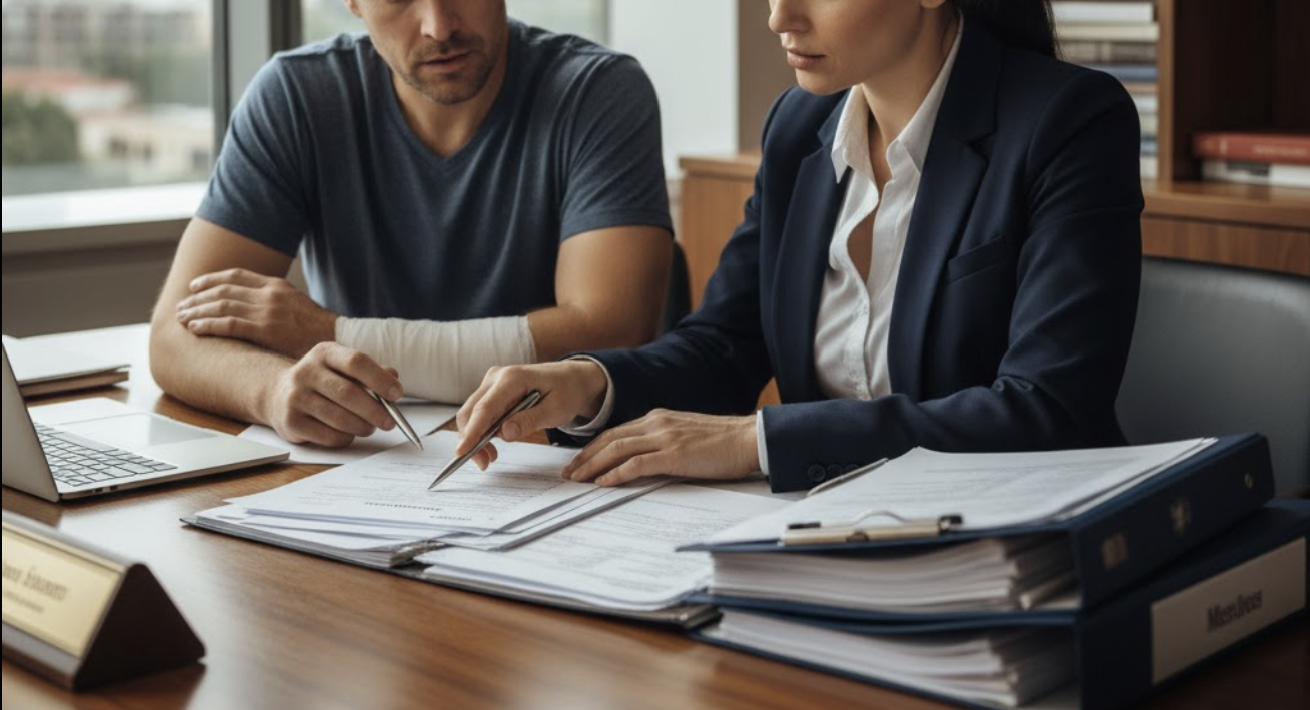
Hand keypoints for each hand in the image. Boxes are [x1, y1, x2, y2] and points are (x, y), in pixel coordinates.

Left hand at [177, 268, 336, 358]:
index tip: (194, 286)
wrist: (339, 341)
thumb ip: (275, 302)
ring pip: (221, 305)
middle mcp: (269, 294)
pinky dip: (208, 325)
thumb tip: (251, 308)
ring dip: (197, 311)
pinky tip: (194, 329)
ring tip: (181, 318)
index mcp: (276, 285)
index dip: (210, 279)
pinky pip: (228, 324)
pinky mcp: (266, 330)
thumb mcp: (297, 306)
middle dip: (198, 297)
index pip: (235, 275)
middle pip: (223, 289)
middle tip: (181, 306)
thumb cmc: (318, 331)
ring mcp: (267, 311)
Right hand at [262, 342, 402, 446]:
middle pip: (349, 393)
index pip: (356, 362)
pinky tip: (349, 433)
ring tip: (370, 427)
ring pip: (339, 418)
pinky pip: (328, 436)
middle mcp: (306, 372)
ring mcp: (296, 397)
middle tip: (390, 422)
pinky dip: (346, 438)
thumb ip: (370, 372)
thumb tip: (393, 378)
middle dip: (375, 411)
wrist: (279, 394)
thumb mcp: (343, 368)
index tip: (397, 394)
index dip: (380, 379)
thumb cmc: (324, 381)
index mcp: (324, 353)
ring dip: (362, 427)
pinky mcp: (291, 422)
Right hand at [454, 360, 608, 469]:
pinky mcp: (492, 392)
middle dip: (471, 439)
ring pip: (471, 414)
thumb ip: (530, 420)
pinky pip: (479, 414)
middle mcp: (496, 377)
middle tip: (484, 464)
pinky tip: (492, 445)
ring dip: (476, 438)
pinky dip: (482, 432)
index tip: (462, 452)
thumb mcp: (556, 409)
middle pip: (471, 411)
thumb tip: (505, 433)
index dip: (472, 431)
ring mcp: (492, 383)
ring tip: (490, 458)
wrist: (572, 379)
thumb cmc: (567, 391)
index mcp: (512, 378)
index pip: (485, 408)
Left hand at [562, 410, 758, 486]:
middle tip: (568, 473)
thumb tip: (642, 462)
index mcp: (658, 418)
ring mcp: (664, 437)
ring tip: (578, 479)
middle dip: (584, 456)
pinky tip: (604, 482)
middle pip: (609, 438)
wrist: (748, 438)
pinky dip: (616, 473)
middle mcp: (657, 423)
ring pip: (616, 448)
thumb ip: (663, 443)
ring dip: (592, 465)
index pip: (616, 432)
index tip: (578, 461)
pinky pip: (636, 463)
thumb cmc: (722, 442)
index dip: (593, 447)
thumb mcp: (685, 437)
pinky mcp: (673, 454)